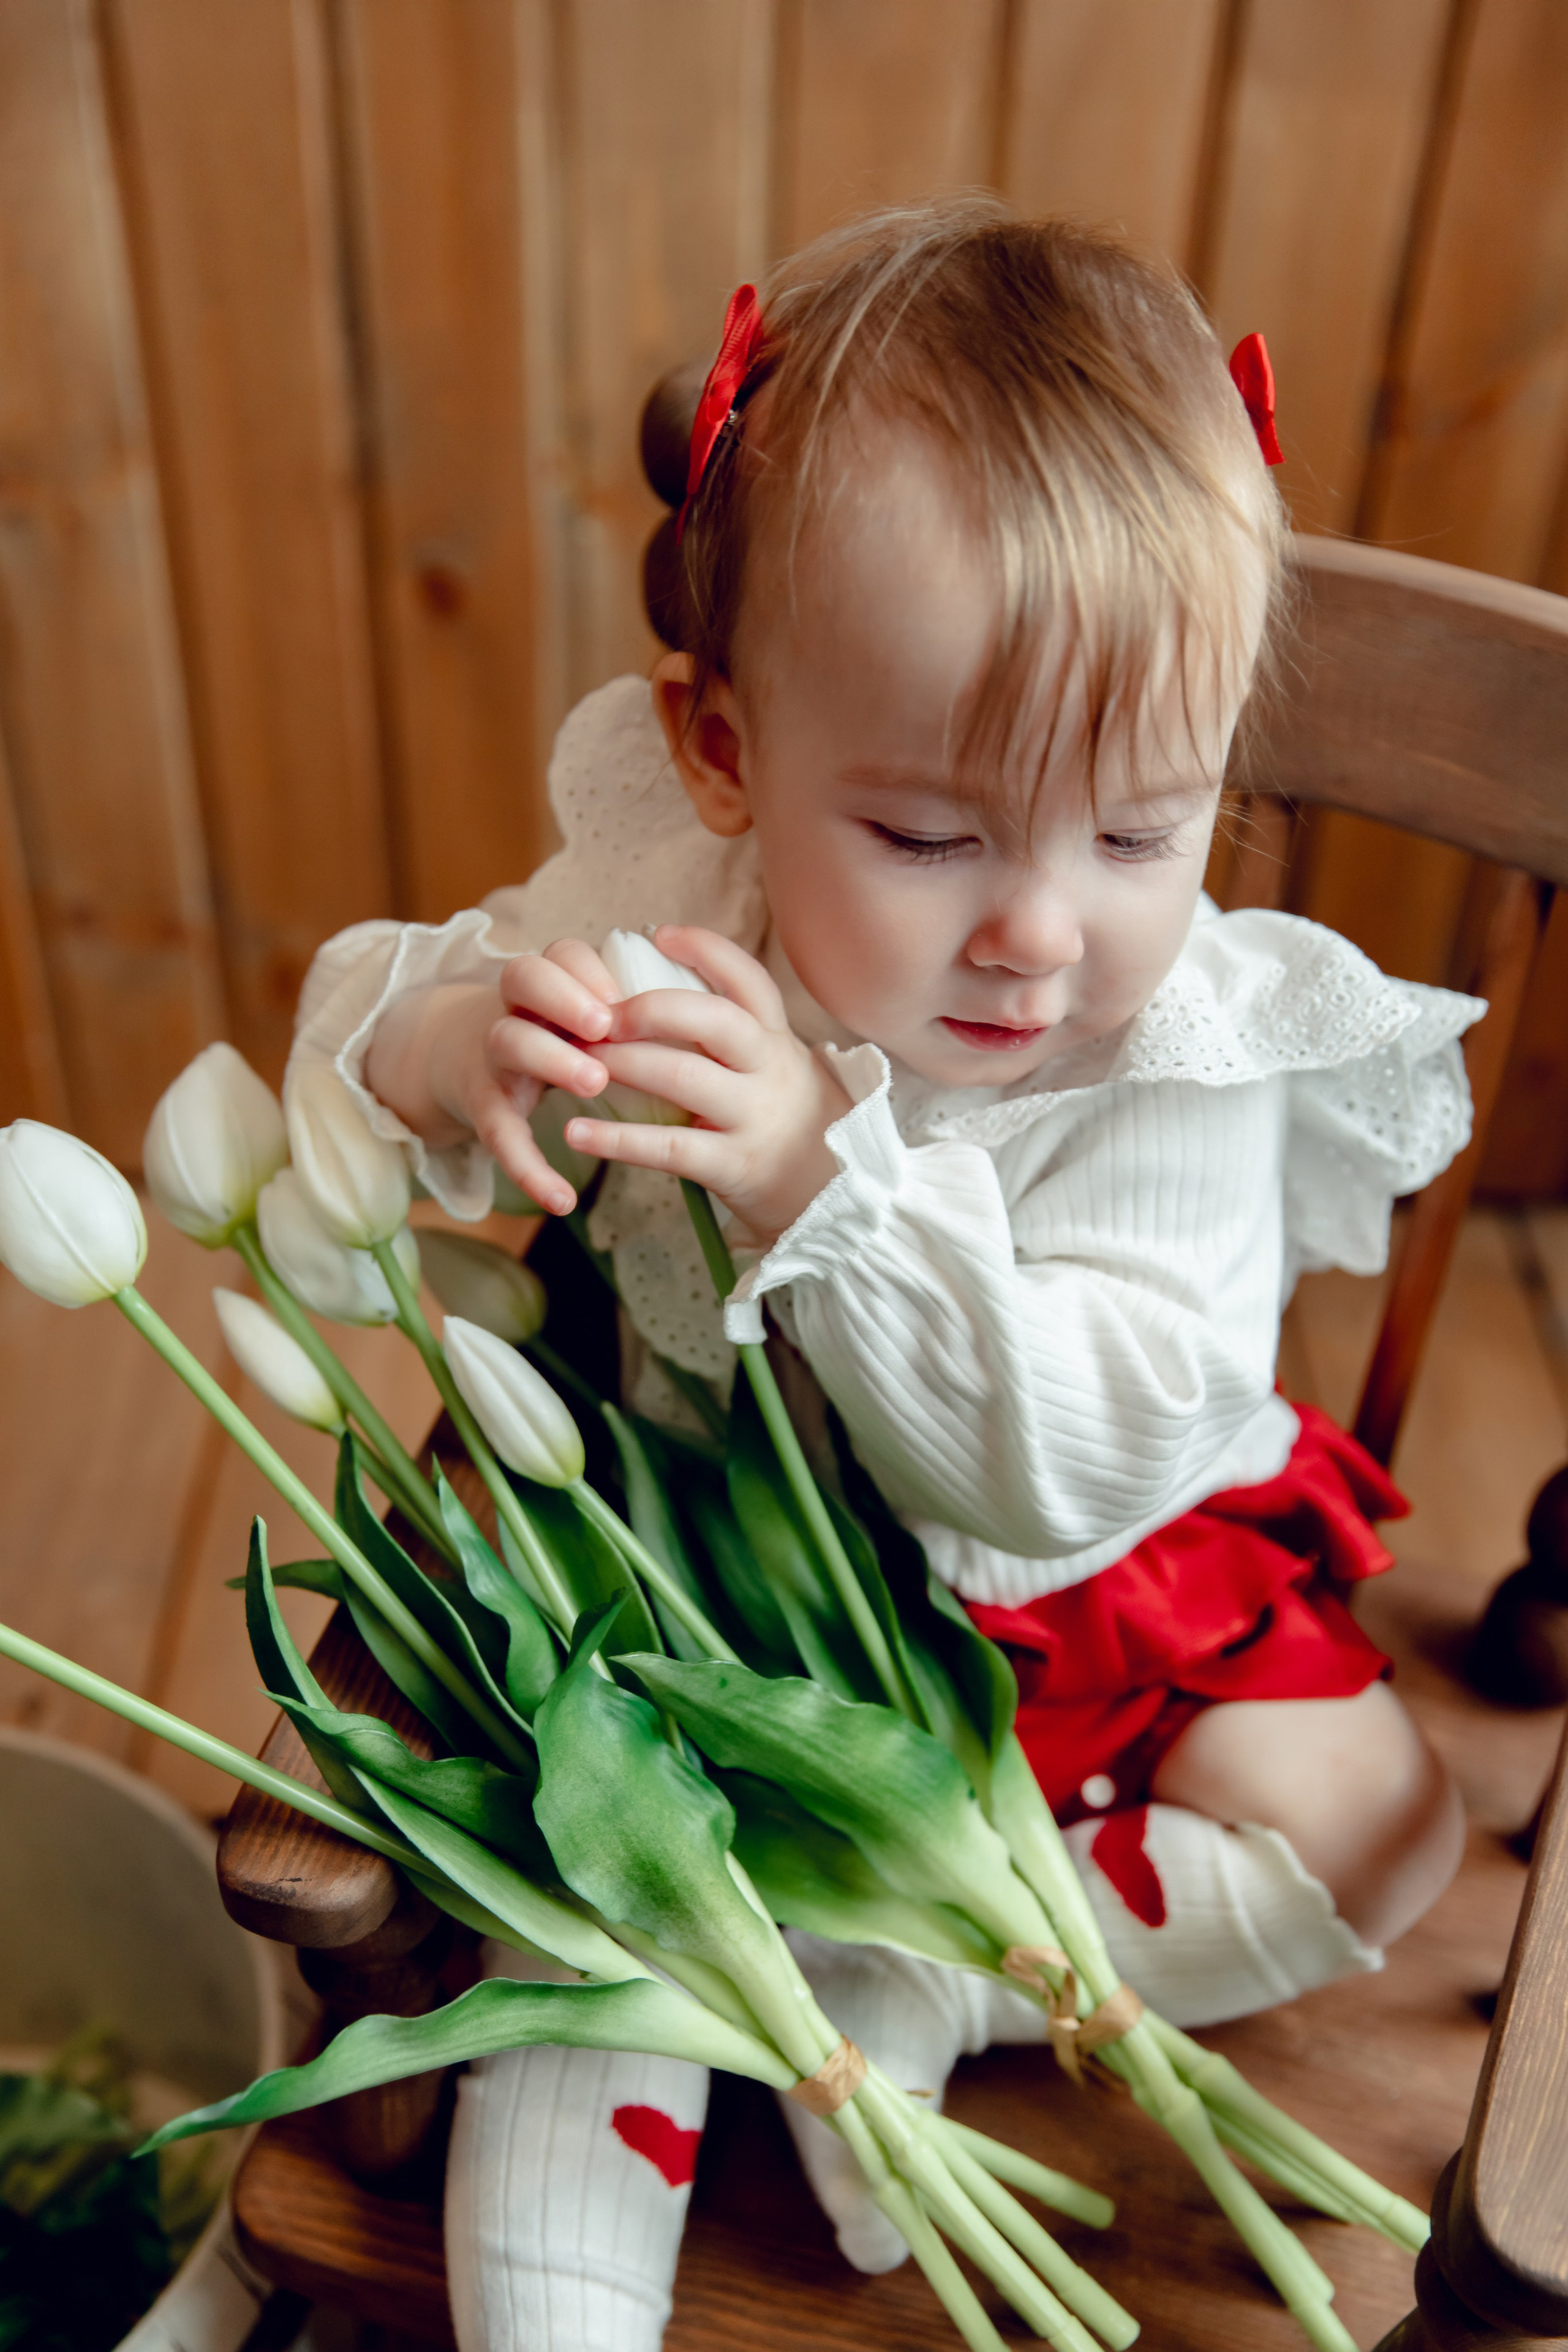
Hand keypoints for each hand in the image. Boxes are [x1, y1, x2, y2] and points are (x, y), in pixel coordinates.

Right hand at [365, 941, 621, 1216]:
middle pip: (524, 978)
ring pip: (509, 1042)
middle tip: (605, 1026)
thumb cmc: (542, 1034)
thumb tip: (698, 1022)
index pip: (561, 954)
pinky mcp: (483, 1105)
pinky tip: (561, 1200)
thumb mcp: (570, 1013)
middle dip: (565, 997)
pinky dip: (529, 1168)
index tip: (621, 996)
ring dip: (551, 1058)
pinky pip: (500, 1135)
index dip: (589, 970)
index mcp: (546, 982)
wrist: (454, 1057)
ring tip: (594, 1082)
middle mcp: (515, 1009)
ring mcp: (493, 1055)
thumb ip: (618, 1012)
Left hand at [563, 926, 850, 1247]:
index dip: (705, 950)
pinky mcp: (734, 1166)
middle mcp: (770, 1070)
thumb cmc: (788, 1124)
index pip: (748, 980)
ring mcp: (754, 1117)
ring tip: (575, 1060)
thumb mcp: (778, 1070)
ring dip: (623, 1063)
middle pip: (714, 1019)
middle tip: (600, 1014)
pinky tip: (576, 1132)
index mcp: (777, 1040)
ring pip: (684, 1076)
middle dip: (650, 1008)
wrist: (837, 1199)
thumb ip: (736, 1038)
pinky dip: (616, 1139)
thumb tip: (662, 996)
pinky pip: (668, 1148)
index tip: (659, 933)